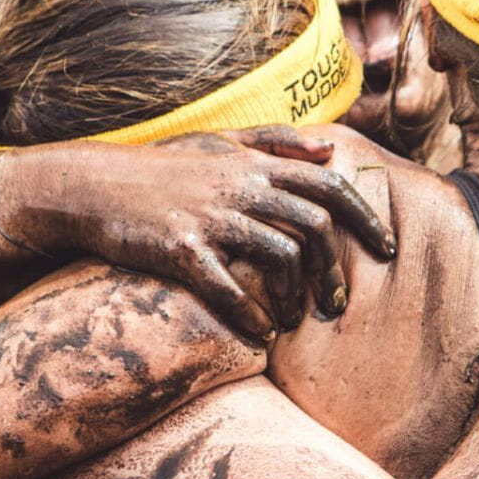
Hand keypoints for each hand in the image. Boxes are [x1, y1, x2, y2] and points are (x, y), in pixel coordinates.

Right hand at [0, 125, 395, 339]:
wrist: (91, 185)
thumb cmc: (160, 167)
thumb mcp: (219, 143)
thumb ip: (276, 143)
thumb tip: (330, 151)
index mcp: (254, 163)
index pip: (330, 187)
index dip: (366, 220)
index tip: (387, 250)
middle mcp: (239, 187)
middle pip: (314, 227)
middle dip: (335, 272)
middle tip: (336, 305)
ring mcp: (210, 217)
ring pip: (280, 258)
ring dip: (293, 298)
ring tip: (289, 323)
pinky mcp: (180, 248)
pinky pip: (227, 288)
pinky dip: (249, 316)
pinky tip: (258, 335)